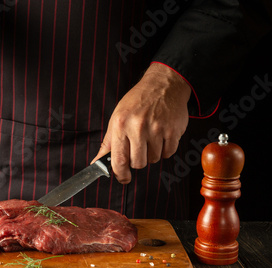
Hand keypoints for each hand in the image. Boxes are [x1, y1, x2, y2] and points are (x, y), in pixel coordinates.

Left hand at [92, 62, 190, 183]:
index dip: (120, 174)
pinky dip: (164, 150)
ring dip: (152, 154)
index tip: (123, 178)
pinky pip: (168, 153)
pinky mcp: (174, 130)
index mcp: (121, 124)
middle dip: (137, 161)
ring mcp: (157, 129)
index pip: (119, 160)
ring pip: (154, 159)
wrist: (163, 85)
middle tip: (138, 148)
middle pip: (138, 163)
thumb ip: (108, 143)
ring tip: (150, 138)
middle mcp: (138, 127)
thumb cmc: (137, 102)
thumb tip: (97, 162)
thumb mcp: (117, 118)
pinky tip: (161, 136)